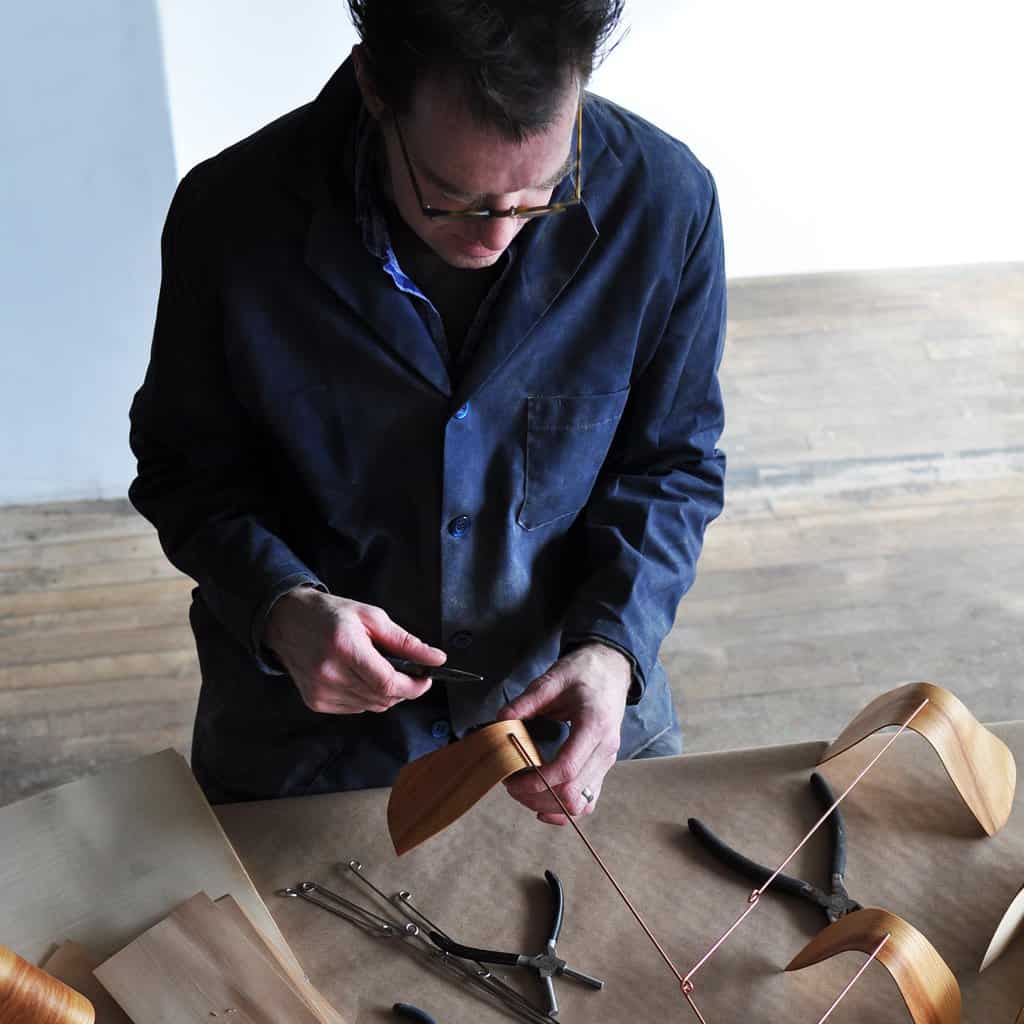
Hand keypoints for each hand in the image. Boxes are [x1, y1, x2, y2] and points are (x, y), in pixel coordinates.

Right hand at [264, 587, 446, 713]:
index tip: (426, 679)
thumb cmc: (329, 614)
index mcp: (345, 648)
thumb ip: (405, 641)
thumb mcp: (371, 616)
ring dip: (386, 694)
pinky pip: (355, 709)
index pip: (388, 683)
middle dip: (404, 689)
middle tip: (410, 673)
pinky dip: (366, 698)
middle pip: (382, 698)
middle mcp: (330, 673)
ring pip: (371, 706)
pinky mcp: (315, 701)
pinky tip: (361, 678)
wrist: (286, 620)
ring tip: (381, 670)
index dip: (414, 687)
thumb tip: (435, 659)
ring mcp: (321, 691)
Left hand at [497, 643, 631, 824]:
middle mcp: (606, 749)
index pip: (566, 769)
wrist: (612, 668)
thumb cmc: (585, 672)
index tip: (512, 780)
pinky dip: (565, 809)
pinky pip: (588, 801)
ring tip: (523, 790)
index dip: (537, 782)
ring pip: (580, 803)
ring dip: (549, 804)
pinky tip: (543, 804)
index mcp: (594, 725)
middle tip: (511, 784)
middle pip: (572, 793)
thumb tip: (501, 721)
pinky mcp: (603, 766)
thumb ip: (527, 700)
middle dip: (536, 796)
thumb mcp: (554, 678)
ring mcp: (607, 760)